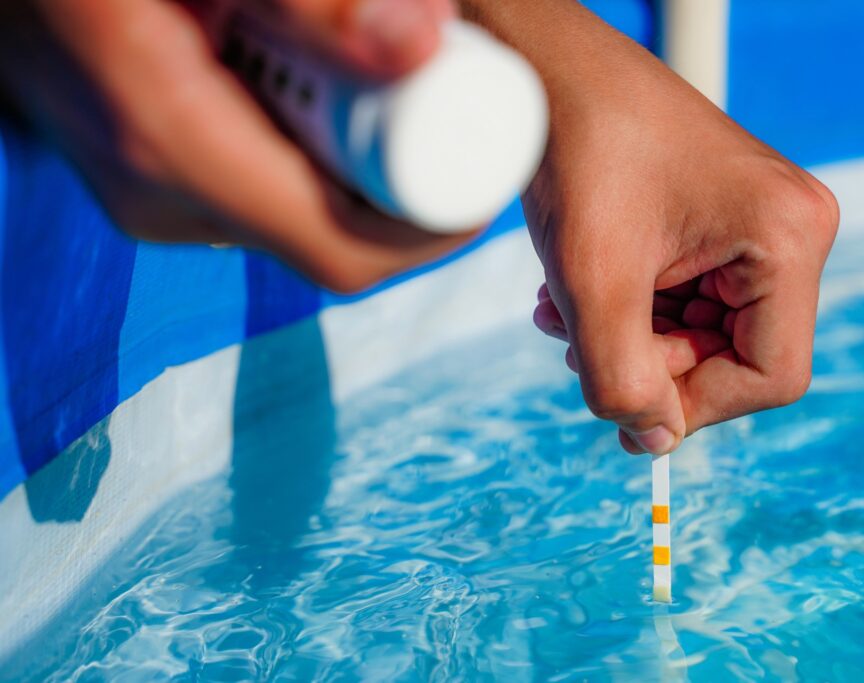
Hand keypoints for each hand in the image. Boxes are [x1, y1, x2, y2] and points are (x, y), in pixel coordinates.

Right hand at [0, 0, 465, 291]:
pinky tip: (325, 87)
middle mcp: (159, 194)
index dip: (433, 226)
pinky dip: (314, 151)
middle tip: (455, 103)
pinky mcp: (153, 177)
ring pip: (302, 215)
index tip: (490, 166)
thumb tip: (424, 44)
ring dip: (363, 164)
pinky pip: (264, 190)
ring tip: (394, 85)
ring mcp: (152, 193)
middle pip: (333, 236)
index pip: (344, 249)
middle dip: (408, 184)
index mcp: (172, 145)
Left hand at [490, 3, 838, 453]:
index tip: (623, 405)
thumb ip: (621, 378)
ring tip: (560, 311)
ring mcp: (756, 223)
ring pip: (701, 330)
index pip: (772, 375)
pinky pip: (685, 294)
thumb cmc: (578, 151)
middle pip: (734, 355)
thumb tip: (653, 443)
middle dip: (648, 363)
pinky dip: (629, 305)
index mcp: (788, 239)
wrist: (552, 67)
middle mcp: (790, 230)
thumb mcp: (592, 281)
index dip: (696, 405)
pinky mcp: (719, 220)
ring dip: (628, 337)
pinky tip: (571, 290)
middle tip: (575, 348)